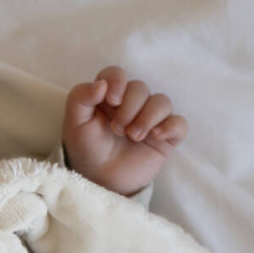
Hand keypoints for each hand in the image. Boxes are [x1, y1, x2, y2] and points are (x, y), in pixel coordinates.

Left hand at [62, 66, 186, 195]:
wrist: (98, 178)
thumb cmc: (85, 149)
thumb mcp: (74, 124)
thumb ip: (80, 98)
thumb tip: (101, 83)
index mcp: (108, 97)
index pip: (116, 73)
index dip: (117, 81)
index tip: (110, 100)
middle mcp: (131, 104)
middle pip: (140, 87)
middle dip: (130, 107)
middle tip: (117, 129)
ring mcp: (150, 119)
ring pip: (162, 101)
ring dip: (148, 117)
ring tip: (133, 136)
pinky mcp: (164, 137)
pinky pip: (179, 124)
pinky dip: (171, 126)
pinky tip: (156, 136)